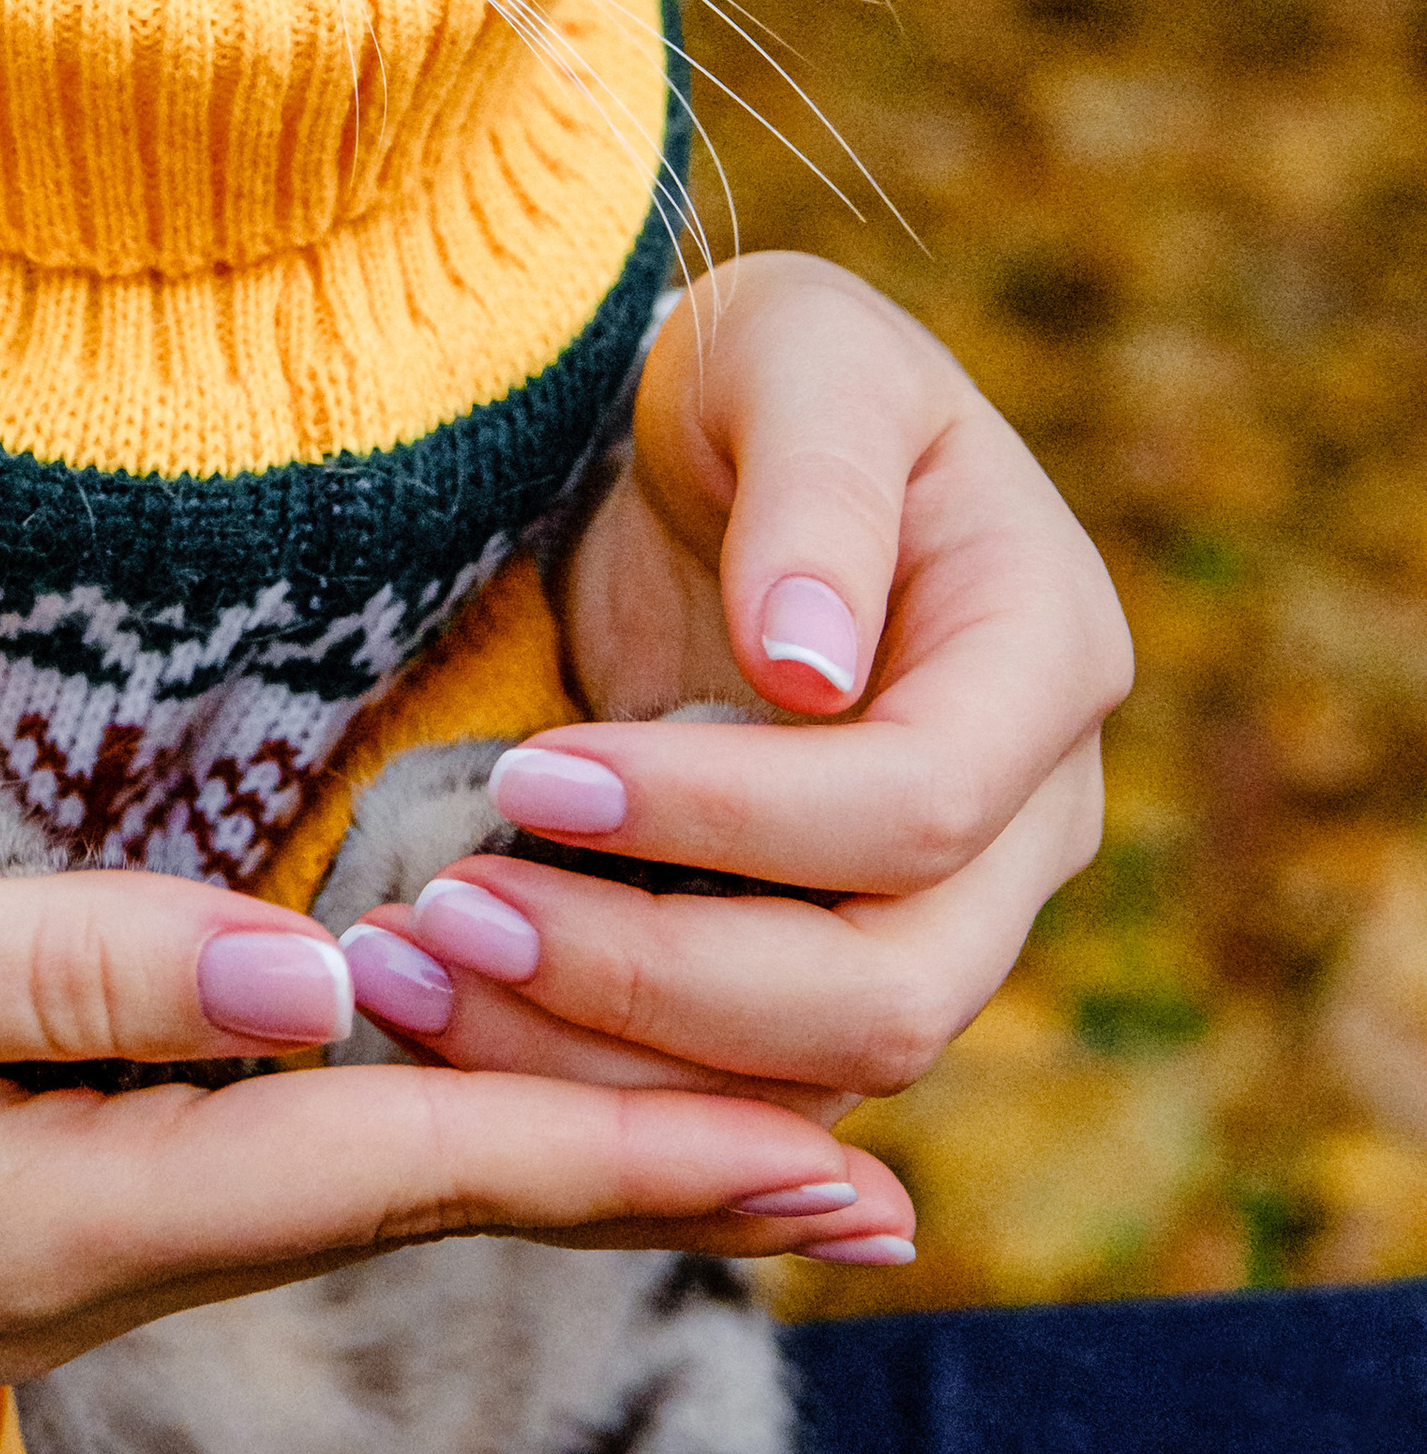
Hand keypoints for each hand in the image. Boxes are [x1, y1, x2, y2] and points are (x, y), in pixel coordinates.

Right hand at [0, 796, 915, 1374]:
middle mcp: (61, 1255)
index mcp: (37, 1206)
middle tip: (868, 1187)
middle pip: (412, 1203)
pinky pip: (240, 1168)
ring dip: (538, 1157)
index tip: (839, 1172)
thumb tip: (324, 989)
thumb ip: (63, 971)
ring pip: (339, 1193)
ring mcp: (21, 1237)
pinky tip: (450, 1086)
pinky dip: (390, 1128)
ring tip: (719, 1139)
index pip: (402, 1169)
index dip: (633, 1156)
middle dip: (643, 1183)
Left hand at [349, 252, 1129, 1151]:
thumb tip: (816, 665)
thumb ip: (816, 487)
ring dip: (596, 1063)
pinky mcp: (825, 979)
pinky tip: (440, 1013)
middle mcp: (1028, 820)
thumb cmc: (766, 376)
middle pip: (885, 992)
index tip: (532, 774)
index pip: (919, 804)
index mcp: (1046, 656)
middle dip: (653, 978)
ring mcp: (941, 922)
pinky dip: (581, 1082)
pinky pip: (726, 1097)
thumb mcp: (793, 355)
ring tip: (407, 975)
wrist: (720, 452)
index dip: (727, 814)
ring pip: (802, 1087)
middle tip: (448, 916)